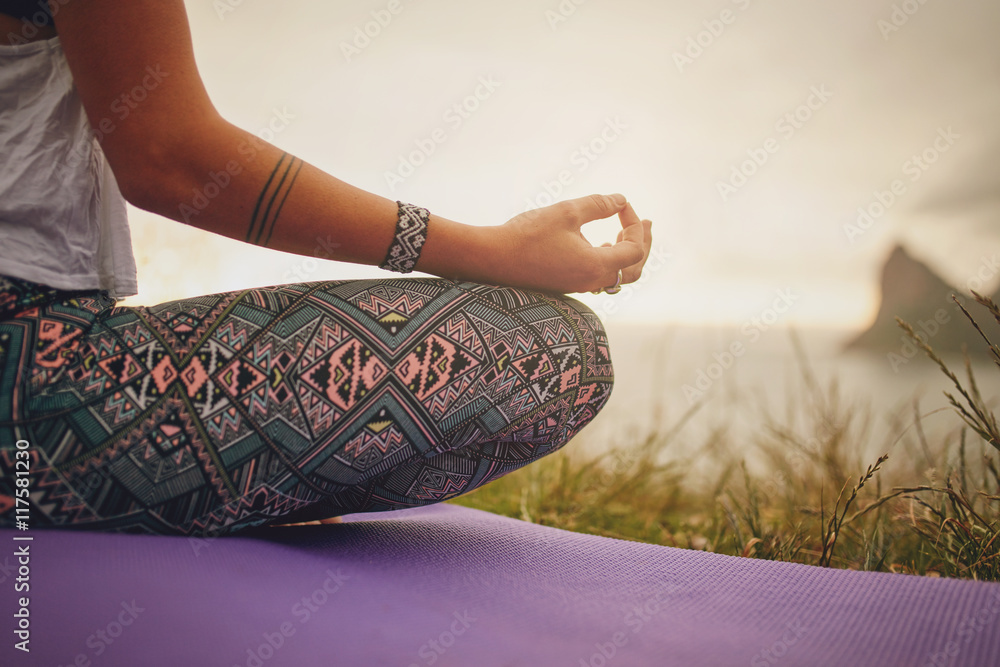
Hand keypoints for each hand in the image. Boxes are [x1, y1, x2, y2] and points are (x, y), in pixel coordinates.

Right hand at [492, 194, 652, 293]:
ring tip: (624, 232)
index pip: (635, 249)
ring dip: (626, 254)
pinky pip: (599, 278)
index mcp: (596, 266)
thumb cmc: (527, 234)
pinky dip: (608, 261)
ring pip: (617, 277)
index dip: (635, 224)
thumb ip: (599, 205)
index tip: (622, 205)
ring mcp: (577, 287)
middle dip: (643, 244)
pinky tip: (600, 247)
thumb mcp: (566, 212)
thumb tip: (621, 200)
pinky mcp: (565, 285)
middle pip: (633, 269)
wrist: (492, 258)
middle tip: (646, 223)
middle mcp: (590, 282)